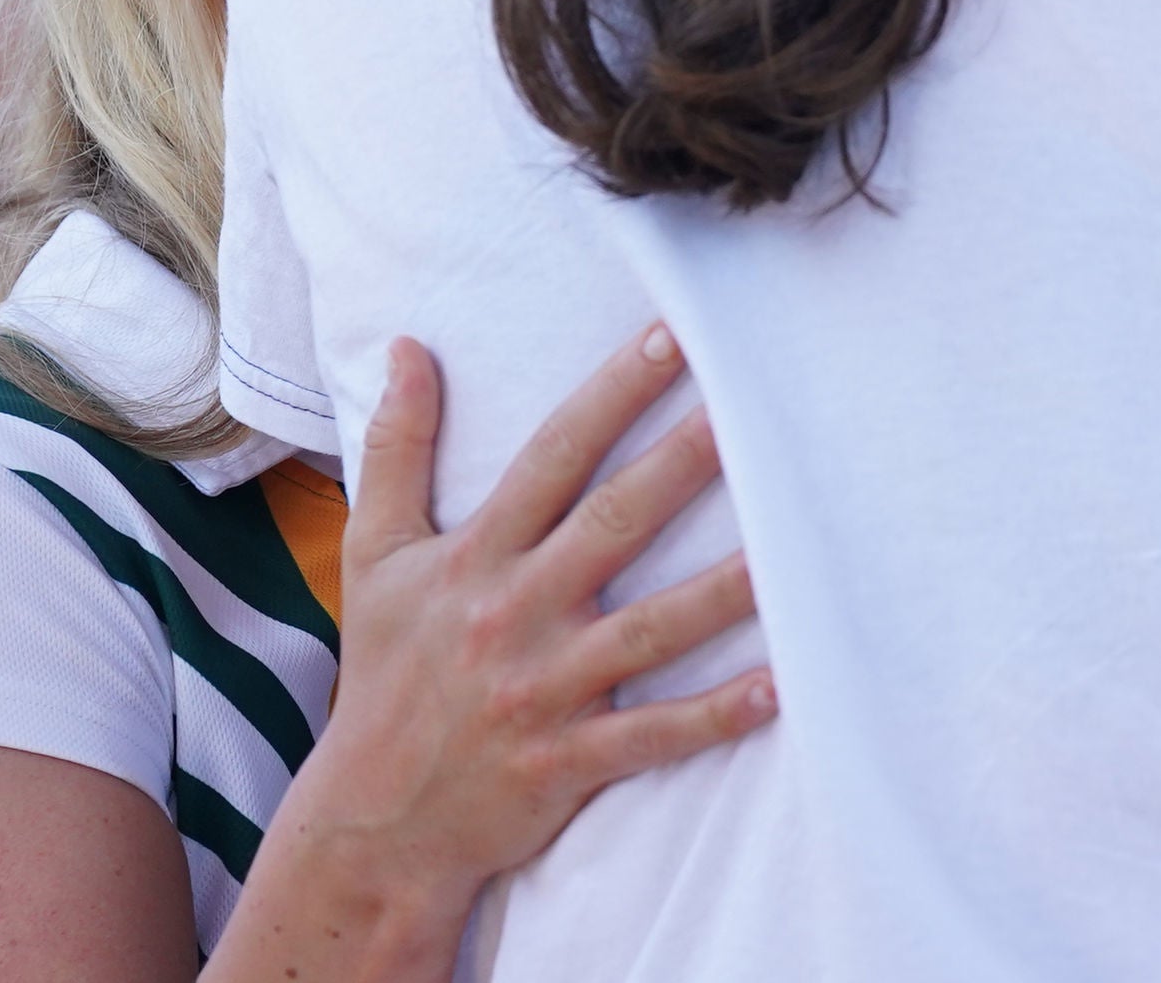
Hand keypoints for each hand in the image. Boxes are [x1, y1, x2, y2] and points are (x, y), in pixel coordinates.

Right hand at [207, 326, 773, 981]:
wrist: (368, 824)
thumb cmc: (386, 677)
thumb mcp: (375, 558)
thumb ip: (396, 450)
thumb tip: (406, 346)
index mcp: (475, 557)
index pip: (553, 458)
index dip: (611, 394)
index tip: (672, 334)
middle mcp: (513, 613)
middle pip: (613, 525)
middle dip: (682, 466)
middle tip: (753, 410)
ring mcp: (544, 689)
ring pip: (649, 631)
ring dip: (722, 593)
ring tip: (792, 550)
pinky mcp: (567, 760)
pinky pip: (653, 734)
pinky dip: (714, 715)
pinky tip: (779, 686)